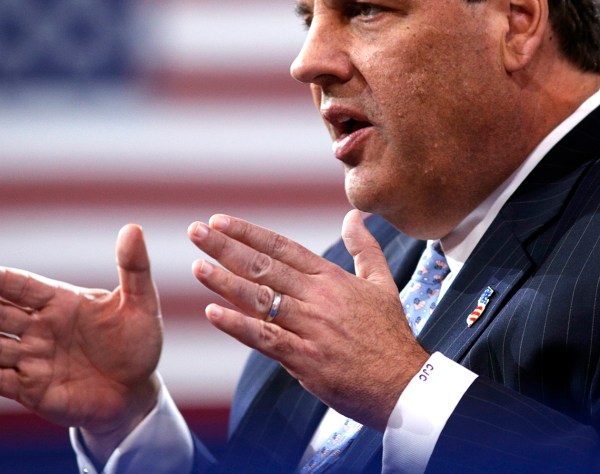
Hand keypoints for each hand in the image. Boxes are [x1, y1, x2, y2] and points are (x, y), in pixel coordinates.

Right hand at [0, 224, 162, 456]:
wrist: (134, 392)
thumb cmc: (137, 343)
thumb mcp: (141, 304)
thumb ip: (134, 268)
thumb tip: (133, 228)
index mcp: (62, 302)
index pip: (27, 287)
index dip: (4, 281)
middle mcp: (41, 328)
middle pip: (4, 315)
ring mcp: (33, 359)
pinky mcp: (31, 390)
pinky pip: (2, 381)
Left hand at [189, 209, 428, 430]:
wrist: (404, 383)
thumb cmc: (391, 335)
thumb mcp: (381, 283)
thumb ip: (364, 248)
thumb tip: (354, 215)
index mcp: (332, 279)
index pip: (283, 248)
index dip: (249, 233)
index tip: (220, 220)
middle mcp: (318, 298)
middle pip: (264, 267)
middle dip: (226, 247)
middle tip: (195, 231)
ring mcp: (311, 328)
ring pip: (261, 299)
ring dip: (225, 282)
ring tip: (197, 266)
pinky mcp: (306, 359)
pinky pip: (266, 338)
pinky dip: (238, 325)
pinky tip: (213, 313)